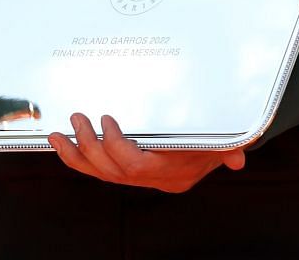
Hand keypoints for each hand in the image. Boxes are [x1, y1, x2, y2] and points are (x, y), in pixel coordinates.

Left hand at [46, 113, 244, 192]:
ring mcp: (138, 179)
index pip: (138, 168)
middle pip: (112, 172)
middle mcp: (152, 180)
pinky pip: (97, 171)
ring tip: (59, 133)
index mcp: (171, 174)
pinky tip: (62, 143)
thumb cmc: (214, 139)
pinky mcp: (126, 172)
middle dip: (90, 147)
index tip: (108, 121)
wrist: (214, 151)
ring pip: (100, 174)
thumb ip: (229, 150)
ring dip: (77, 154)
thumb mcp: (224, 142)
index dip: (118, 147)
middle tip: (77, 118)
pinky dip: (79, 158)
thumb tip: (238, 160)